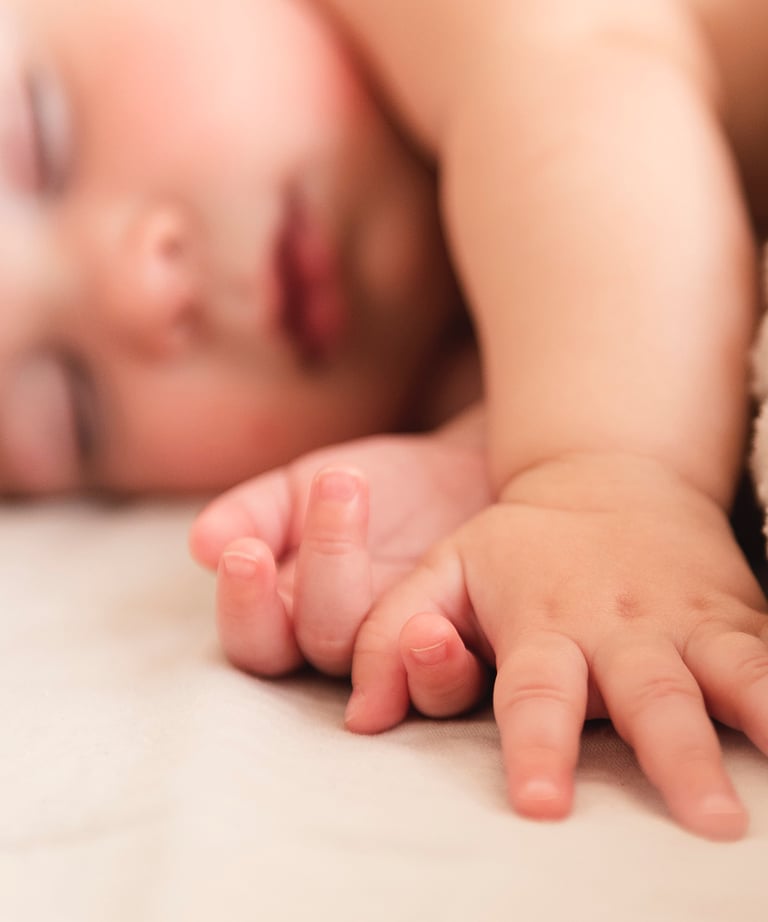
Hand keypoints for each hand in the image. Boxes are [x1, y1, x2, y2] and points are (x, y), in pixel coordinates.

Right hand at [189, 408, 491, 711]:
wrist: (463, 475)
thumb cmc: (373, 488)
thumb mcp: (304, 486)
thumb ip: (255, 512)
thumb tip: (203, 544)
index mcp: (293, 616)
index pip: (254, 637)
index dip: (244, 604)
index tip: (244, 553)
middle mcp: (347, 645)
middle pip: (319, 641)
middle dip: (324, 563)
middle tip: (335, 481)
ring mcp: (407, 650)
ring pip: (382, 652)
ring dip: (386, 584)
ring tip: (378, 501)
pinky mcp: (466, 649)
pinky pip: (454, 670)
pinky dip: (444, 649)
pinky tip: (440, 604)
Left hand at [344, 453, 767, 839]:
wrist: (610, 475)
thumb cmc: (519, 544)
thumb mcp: (444, 569)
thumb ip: (392, 633)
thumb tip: (359, 719)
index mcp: (540, 621)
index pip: (535, 691)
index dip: (538, 745)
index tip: (542, 804)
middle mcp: (615, 625)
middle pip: (645, 693)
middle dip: (674, 754)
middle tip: (705, 818)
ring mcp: (680, 620)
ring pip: (722, 674)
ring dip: (758, 722)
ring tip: (767, 792)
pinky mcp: (731, 615)